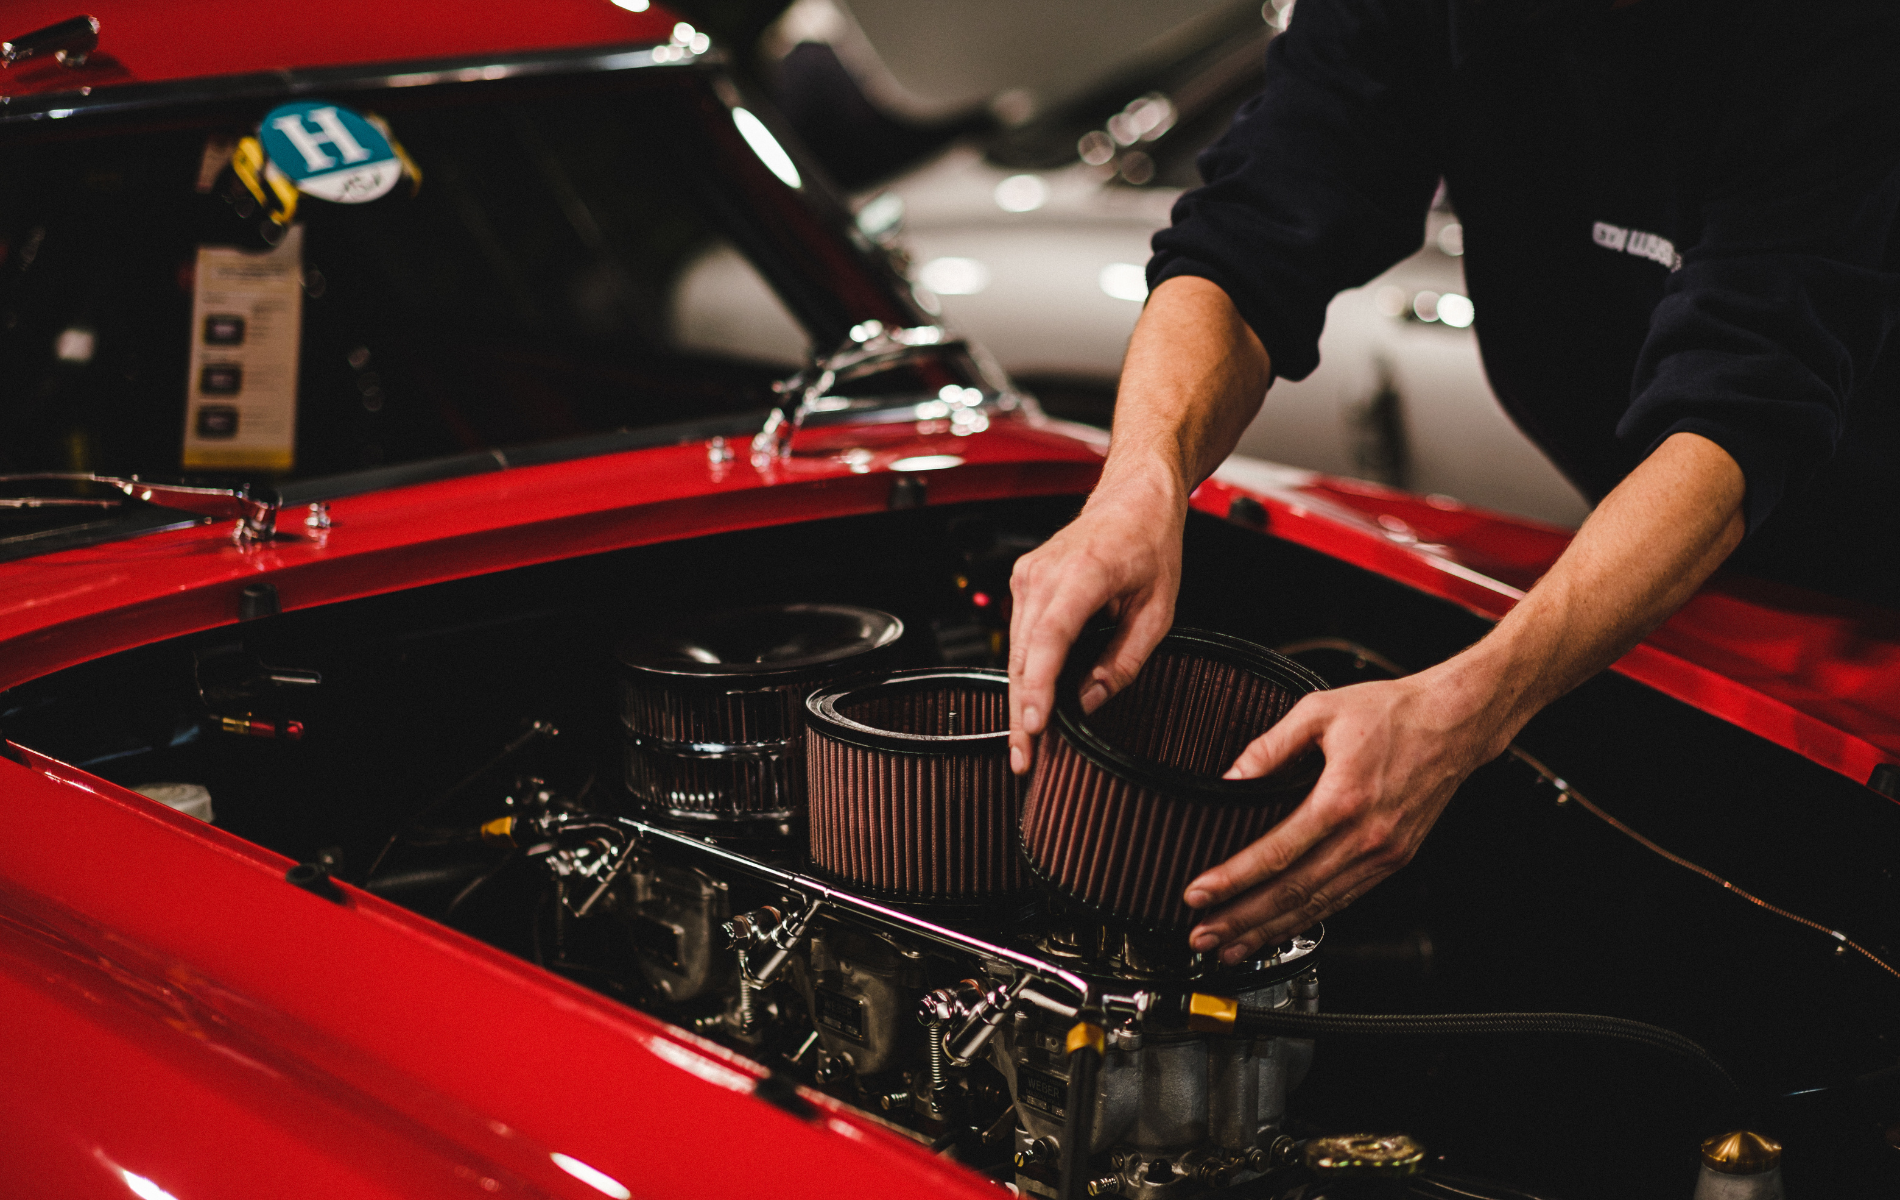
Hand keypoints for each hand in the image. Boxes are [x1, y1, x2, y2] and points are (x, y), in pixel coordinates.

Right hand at [1007, 471, 1185, 774]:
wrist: (1133, 498)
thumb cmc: (1149, 542)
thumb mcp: (1158, 610)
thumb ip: (1124, 661)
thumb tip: (1091, 700)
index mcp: (1083, 575)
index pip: (1049, 641)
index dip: (1039, 689)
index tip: (1035, 727)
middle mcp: (1044, 574)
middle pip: (1024, 657)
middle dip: (1022, 712)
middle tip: (1024, 759)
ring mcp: (1027, 577)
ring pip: (1016, 652)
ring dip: (1021, 697)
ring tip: (1026, 741)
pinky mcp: (1024, 583)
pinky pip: (1019, 637)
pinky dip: (1025, 671)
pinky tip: (1033, 701)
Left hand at [1182, 665, 1507, 962]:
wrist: (1455, 721)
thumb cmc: (1393, 712)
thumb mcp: (1320, 711)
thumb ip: (1270, 746)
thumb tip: (1230, 777)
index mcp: (1342, 798)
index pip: (1275, 853)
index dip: (1232, 880)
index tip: (1197, 895)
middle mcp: (1365, 835)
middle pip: (1292, 892)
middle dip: (1241, 920)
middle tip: (1202, 936)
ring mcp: (1383, 854)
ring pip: (1318, 906)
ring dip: (1270, 931)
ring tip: (1232, 947)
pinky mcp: (1394, 860)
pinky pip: (1344, 899)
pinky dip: (1308, 921)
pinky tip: (1281, 930)